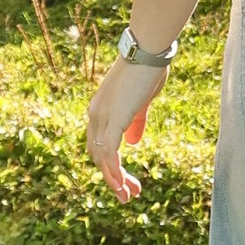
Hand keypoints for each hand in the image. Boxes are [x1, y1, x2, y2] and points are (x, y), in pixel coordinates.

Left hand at [84, 61, 153, 204]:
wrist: (148, 49)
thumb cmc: (148, 68)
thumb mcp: (141, 100)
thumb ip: (135, 122)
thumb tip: (133, 143)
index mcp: (100, 109)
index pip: (98, 144)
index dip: (110, 164)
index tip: (126, 178)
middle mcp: (95, 114)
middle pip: (97, 155)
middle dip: (112, 177)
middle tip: (129, 195)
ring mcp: (102, 117)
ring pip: (102, 158)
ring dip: (115, 180)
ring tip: (129, 196)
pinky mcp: (114, 119)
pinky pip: (110, 152)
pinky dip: (114, 171)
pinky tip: (122, 185)